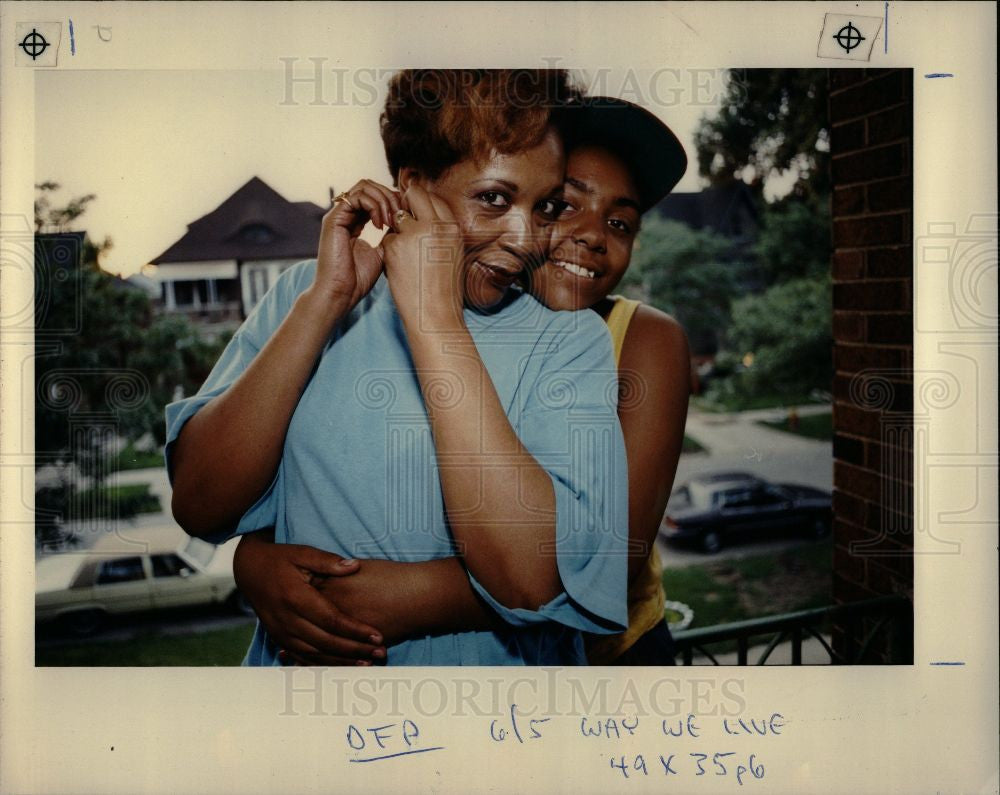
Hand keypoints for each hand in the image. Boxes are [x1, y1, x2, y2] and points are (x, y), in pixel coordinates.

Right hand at [233, 531, 386, 665]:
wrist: (249, 570)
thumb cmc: (280, 559)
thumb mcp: (303, 553)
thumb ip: (329, 561)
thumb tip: (355, 566)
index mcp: (295, 597)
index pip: (331, 619)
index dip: (355, 630)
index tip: (377, 636)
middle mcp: (286, 619)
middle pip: (325, 641)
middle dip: (354, 650)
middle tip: (379, 654)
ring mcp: (280, 632)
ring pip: (314, 654)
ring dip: (341, 661)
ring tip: (366, 663)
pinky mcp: (277, 638)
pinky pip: (302, 657)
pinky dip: (323, 664)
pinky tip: (341, 667)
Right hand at [309, 179, 402, 311]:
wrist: (341, 293)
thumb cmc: (359, 279)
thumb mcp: (383, 253)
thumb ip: (391, 234)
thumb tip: (405, 220)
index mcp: (355, 221)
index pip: (375, 196)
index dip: (394, 201)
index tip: (406, 216)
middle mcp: (346, 215)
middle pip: (370, 186)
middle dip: (391, 196)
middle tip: (401, 215)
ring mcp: (338, 215)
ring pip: (364, 187)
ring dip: (384, 200)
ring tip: (390, 220)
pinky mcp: (333, 219)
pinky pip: (356, 197)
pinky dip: (373, 205)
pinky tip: (379, 224)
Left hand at [381, 184, 464, 324]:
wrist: (436, 315)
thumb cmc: (446, 291)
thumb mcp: (453, 254)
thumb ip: (442, 234)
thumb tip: (427, 219)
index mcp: (452, 227)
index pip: (434, 198)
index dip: (422, 204)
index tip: (416, 215)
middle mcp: (435, 225)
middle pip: (414, 194)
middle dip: (405, 204)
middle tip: (403, 222)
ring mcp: (414, 233)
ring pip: (398, 217)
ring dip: (398, 231)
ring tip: (407, 257)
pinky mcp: (395, 246)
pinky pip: (388, 239)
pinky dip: (391, 252)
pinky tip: (401, 270)